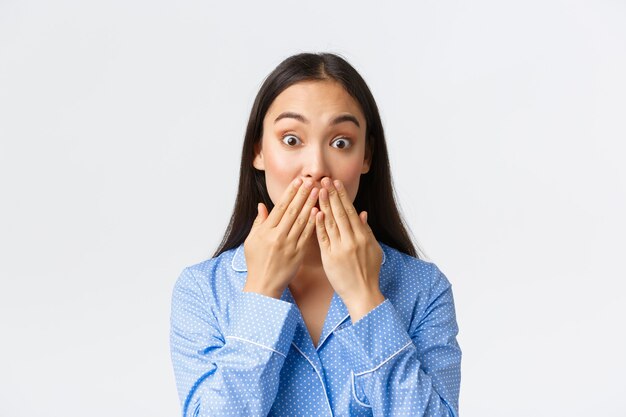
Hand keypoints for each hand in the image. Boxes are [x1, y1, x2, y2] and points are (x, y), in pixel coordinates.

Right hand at [243, 178, 318, 298]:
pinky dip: (314, 223)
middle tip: (311, 180)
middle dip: (302, 194)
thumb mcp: (251, 241)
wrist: (263, 285)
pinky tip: (319, 212)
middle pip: (293, 211)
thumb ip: (259, 222)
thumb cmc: (256, 263)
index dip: (290, 193)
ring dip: (310, 204)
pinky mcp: (298, 254)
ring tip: (317, 191)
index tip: (298, 181)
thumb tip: (262, 205)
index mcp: (266, 231)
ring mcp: (289, 245)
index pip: (280, 207)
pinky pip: (307, 235)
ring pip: (302, 221)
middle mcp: (277, 236)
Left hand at [315, 177, 384, 321]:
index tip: (336, 183)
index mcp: (362, 237)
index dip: (342, 196)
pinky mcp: (330, 258)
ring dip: (324, 205)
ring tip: (318, 190)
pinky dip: (319, 225)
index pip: (350, 211)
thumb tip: (362, 213)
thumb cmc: (368, 272)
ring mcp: (340, 248)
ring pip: (330, 223)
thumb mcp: (373, 249)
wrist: (362, 294)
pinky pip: (323, 239)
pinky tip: (315, 213)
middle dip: (332, 195)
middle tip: (324, 179)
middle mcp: (352, 240)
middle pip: (339, 213)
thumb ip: (366, 230)